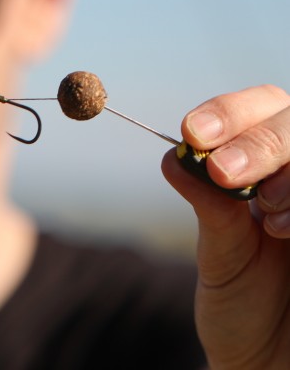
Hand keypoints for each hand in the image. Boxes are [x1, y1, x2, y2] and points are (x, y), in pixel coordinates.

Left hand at [163, 84, 289, 368]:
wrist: (273, 363)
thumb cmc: (246, 306)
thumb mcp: (220, 253)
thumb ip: (209, 204)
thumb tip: (173, 157)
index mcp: (272, 164)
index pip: (264, 108)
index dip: (231, 112)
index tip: (193, 132)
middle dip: (259, 142)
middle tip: (225, 171)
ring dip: (288, 174)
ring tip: (266, 214)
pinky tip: (285, 231)